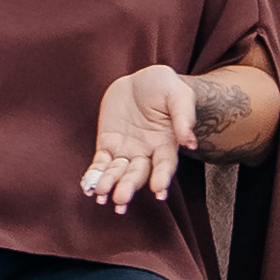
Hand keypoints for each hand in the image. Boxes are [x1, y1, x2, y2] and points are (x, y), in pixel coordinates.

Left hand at [83, 68, 197, 215]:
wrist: (140, 80)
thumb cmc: (164, 87)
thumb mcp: (178, 94)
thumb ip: (184, 115)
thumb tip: (189, 141)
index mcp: (167, 144)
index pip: (165, 165)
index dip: (162, 178)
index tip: (158, 191)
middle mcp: (146, 153)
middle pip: (138, 173)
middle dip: (129, 186)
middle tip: (121, 199)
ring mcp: (126, 151)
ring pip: (118, 172)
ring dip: (110, 184)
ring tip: (102, 194)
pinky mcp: (107, 145)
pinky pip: (100, 164)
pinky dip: (94, 176)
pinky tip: (89, 188)